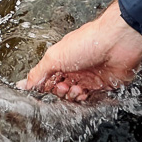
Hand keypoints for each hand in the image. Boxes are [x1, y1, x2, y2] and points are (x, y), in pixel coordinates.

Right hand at [16, 0, 141, 101]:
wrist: (117, 43)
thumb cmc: (87, 42)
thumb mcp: (55, 56)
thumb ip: (39, 72)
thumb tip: (24, 84)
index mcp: (61, 59)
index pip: (47, 78)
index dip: (44, 86)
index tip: (41, 92)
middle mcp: (73, 68)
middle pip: (60, 89)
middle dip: (58, 92)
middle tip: (61, 86)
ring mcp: (88, 77)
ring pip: (74, 96)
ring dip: (71, 96)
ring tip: (74, 88)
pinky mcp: (103, 86)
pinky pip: (90, 99)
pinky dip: (85, 99)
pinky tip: (84, 92)